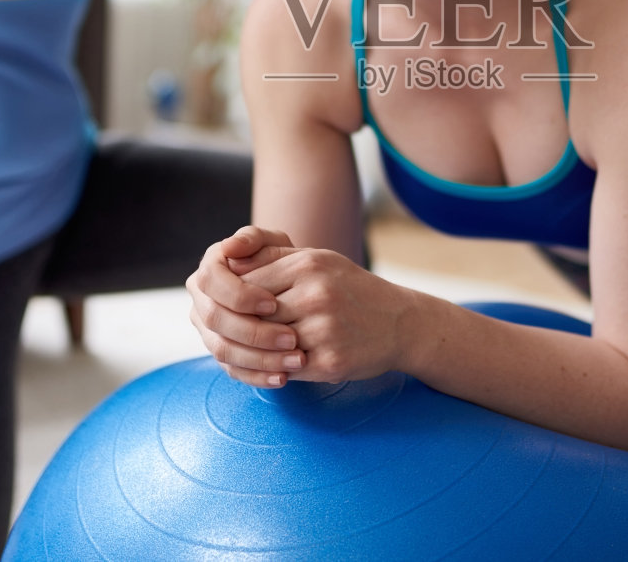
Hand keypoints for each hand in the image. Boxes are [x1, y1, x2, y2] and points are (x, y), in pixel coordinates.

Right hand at [186, 226, 304, 385]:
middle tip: (292, 338)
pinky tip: (283, 378)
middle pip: (216, 319)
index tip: (274, 303)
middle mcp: (201, 301)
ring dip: (260, 358)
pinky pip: (233, 370)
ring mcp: (207, 331)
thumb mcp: (275, 245)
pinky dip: (257, 376)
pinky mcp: (221, 354)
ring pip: (223, 349)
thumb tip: (230, 247)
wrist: (293, 290)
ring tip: (296, 361)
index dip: (240, 294)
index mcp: (209, 271)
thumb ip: (255, 239)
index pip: (212, 281)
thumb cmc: (284, 263)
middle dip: (255, 331)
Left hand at [234, 247, 410, 383]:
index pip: (246, 284)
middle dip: (243, 328)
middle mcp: (316, 294)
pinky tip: (279, 366)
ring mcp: (324, 329)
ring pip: (267, 345)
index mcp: (308, 264)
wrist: (401, 323)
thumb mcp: (318, 261)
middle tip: (238, 335)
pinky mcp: (330, 361)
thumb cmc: (351, 290)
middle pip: (253, 316)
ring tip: (256, 352)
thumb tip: (226, 262)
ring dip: (258, 352)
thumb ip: (273, 258)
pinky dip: (276, 371)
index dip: (234, 301)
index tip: (233, 310)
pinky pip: (286, 370)